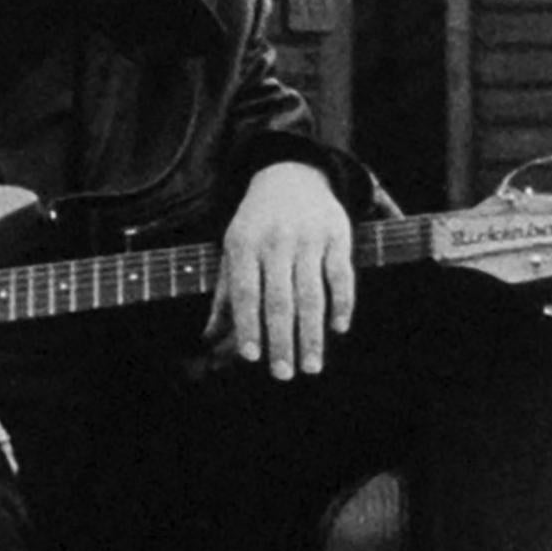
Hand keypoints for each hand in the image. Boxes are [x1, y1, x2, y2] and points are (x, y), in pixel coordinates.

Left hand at [208, 164, 354, 377]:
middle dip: (282, 341)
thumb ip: (225, 295)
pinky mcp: (338, 235)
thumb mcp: (232, 251)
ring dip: (312, 334)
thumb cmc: (256, 225)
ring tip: (311, 366)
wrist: (291, 175)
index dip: (248, 326)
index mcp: (244, 244)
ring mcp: (310, 238)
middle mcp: (277, 241)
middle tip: (283, 375)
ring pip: (312, 293)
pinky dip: (342, 303)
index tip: (251, 358)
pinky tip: (339, 328)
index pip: (246, 292)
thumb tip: (208, 338)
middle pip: (280, 300)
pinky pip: (341, 274)